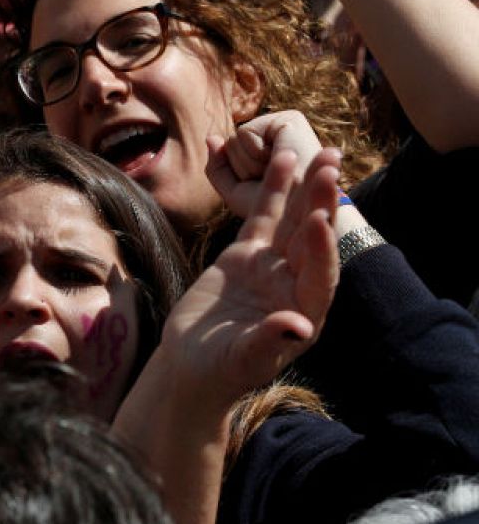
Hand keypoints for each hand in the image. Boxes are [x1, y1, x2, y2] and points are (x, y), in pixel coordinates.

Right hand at [166, 143, 339, 398]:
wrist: (193, 365)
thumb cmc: (218, 371)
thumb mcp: (242, 360)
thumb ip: (268, 342)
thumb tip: (299, 328)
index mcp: (304, 313)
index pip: (319, 276)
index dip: (321, 250)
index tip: (320, 221)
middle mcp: (295, 285)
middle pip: (313, 239)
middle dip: (322, 203)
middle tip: (331, 166)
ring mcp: (272, 267)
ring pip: (294, 221)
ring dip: (308, 189)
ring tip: (322, 152)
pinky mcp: (247, 255)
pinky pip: (263, 217)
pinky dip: (274, 190)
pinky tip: (283, 160)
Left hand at [206, 110, 328, 218]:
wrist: (304, 211)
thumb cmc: (275, 208)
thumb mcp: (236, 193)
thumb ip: (218, 167)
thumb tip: (210, 137)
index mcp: (270, 146)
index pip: (228, 153)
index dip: (239, 175)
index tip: (266, 183)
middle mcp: (278, 131)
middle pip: (229, 144)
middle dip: (244, 168)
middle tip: (274, 177)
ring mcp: (284, 122)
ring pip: (233, 139)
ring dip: (250, 163)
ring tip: (280, 170)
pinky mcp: (288, 119)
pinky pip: (244, 133)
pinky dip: (255, 153)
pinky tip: (282, 157)